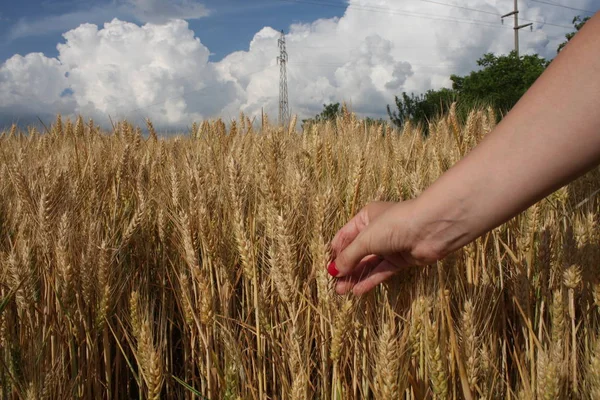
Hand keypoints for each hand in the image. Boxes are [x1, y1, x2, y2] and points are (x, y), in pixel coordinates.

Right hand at [328, 200, 442, 295]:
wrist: (431, 228)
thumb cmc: (395, 225)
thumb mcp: (366, 239)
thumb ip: (349, 256)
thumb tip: (334, 270)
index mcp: (366, 218)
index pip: (345, 237)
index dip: (336, 253)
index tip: (327, 269)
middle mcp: (377, 231)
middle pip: (356, 252)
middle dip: (345, 268)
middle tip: (334, 285)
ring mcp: (389, 246)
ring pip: (368, 263)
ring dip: (355, 277)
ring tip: (341, 291)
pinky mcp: (401, 259)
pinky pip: (382, 271)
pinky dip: (370, 280)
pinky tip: (358, 291)